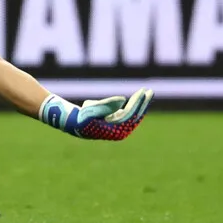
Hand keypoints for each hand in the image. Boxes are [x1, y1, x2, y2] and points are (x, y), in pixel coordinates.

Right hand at [39, 89, 153, 140]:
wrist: (73, 123)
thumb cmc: (81, 116)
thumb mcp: (91, 109)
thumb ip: (107, 104)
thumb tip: (123, 100)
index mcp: (114, 130)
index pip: (130, 116)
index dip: (137, 104)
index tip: (143, 92)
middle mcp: (118, 131)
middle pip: (134, 116)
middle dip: (142, 104)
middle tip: (149, 91)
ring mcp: (117, 127)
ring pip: (133, 115)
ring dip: (139, 104)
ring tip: (146, 93)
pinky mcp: (115, 123)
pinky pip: (128, 114)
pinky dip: (133, 106)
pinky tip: (137, 99)